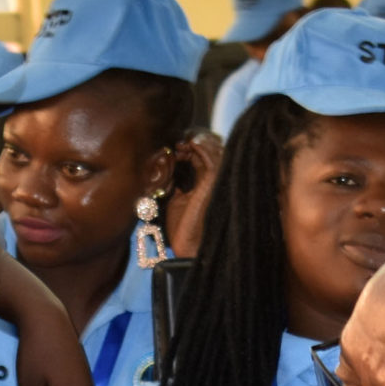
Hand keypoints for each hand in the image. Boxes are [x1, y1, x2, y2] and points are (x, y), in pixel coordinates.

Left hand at [162, 133, 224, 259]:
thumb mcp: (174, 197)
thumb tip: (168, 163)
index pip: (205, 152)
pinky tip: (185, 146)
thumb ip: (176, 179)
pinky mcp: (212, 182)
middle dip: (194, 139)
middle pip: (212, 146)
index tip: (174, 145)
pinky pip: (211, 156)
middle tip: (177, 141)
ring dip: (195, 141)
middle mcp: (216, 178)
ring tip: (180, 144)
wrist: (186, 246)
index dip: (191, 144)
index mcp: (207, 181)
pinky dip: (199, 146)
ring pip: (214, 147)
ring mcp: (216, 180)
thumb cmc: (181, 226)